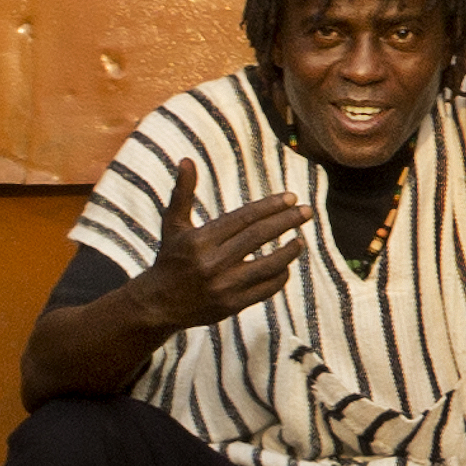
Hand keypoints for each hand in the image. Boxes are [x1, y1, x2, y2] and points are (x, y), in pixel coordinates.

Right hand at [131, 165, 306, 329]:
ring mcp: (223, 286)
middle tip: (307, 211)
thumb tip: (187, 159)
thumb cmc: (170, 258)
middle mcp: (212, 263)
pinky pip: (265, 289)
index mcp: (200, 240)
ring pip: (268, 265)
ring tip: (300, 240)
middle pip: (258, 237)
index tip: (292, 197)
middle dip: (287, 221)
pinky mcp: (231, 306)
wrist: (158, 304)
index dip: (270, 206)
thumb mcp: (173, 225)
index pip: (243, 218)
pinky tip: (286, 266)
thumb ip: (182, 193)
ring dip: (289, 251)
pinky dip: (280, 276)